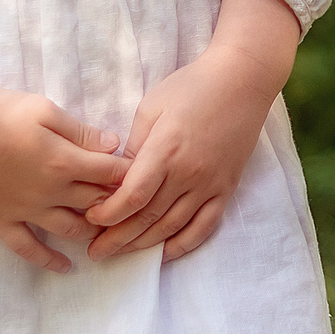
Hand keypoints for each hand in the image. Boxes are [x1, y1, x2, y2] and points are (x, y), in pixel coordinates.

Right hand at [0, 86, 133, 272]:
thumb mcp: (43, 109)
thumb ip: (80, 131)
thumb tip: (114, 146)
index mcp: (63, 161)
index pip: (112, 174)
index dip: (132, 172)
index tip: (144, 169)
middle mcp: (49, 193)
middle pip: (97, 205)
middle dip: (118, 203)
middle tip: (133, 201)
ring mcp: (25, 211)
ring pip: (71, 231)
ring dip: (93, 231)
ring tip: (107, 229)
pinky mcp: (1, 221)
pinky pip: (28, 249)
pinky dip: (49, 261)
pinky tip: (66, 268)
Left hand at [85, 0, 298, 262]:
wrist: (243, 79)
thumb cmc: (193, 86)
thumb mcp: (152, 106)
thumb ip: (135, 145)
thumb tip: (119, 178)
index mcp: (166, 149)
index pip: (133, 196)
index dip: (109, 214)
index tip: (91, 218)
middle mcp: (189, 173)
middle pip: (148, 217)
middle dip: (117, 238)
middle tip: (95, 250)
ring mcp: (210, 183)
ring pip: (172, 227)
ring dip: (143, 245)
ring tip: (119, 254)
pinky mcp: (226, 188)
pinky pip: (204, 226)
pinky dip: (183, 245)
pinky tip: (164, 253)